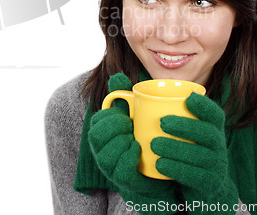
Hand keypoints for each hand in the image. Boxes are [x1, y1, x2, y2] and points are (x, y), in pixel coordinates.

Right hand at [89, 73, 178, 208]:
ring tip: (136, 139)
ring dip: (122, 143)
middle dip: (115, 127)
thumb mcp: (136, 112)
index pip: (97, 120)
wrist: (159, 168)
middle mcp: (101, 149)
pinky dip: (128, 157)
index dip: (112, 115)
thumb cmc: (143, 136)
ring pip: (106, 154)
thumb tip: (117, 76)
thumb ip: (126, 94)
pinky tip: (138, 151)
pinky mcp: (123, 181)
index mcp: (102, 131)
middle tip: (131, 126)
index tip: (127, 116)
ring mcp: (110, 166)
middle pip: (97, 135)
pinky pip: (119, 170)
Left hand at [151, 93, 237, 213]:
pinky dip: (176, 169)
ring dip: (176, 148)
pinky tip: (159, 164)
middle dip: (186, 126)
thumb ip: (163, 108)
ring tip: (154, 144)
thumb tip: (127, 84)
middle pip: (208, 133)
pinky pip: (195, 177)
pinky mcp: (209, 183)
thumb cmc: (184, 146)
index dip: (205, 106)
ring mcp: (216, 165)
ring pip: (201, 156)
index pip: (215, 114)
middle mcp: (218, 145)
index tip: (188, 98)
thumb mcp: (183, 128)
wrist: (202, 183)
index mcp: (213, 128)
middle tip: (162, 122)